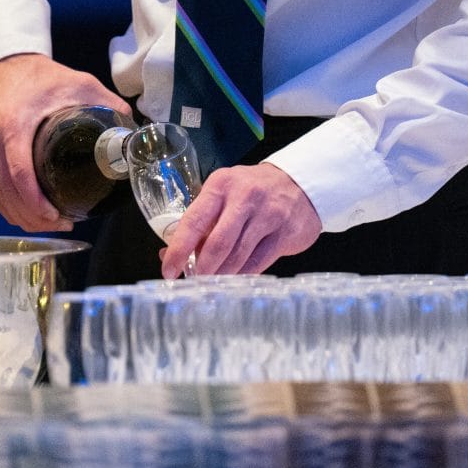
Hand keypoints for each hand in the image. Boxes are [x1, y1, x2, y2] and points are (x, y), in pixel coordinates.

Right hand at [0, 53, 132, 231]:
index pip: (20, 175)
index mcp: (11, 126)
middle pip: (9, 194)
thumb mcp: (78, 83)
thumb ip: (108, 103)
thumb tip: (131, 130)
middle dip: (36, 218)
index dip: (37, 204)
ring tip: (51, 221)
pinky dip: (10, 206)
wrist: (2, 65)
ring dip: (23, 216)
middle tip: (63, 223)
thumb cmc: (39, 76)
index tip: (57, 216)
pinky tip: (30, 212)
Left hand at [160, 163, 321, 277]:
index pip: (193, 221)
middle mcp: (245, 197)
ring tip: (212, 283)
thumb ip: (199, 223)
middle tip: (193, 282)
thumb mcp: (223, 195)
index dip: (178, 250)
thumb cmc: (251, 192)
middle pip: (218, 244)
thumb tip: (168, 254)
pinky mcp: (285, 233)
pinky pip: (258, 263)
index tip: (168, 271)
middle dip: (202, 269)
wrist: (299, 184)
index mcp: (221, 185)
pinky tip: (234, 279)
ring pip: (238, 257)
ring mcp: (268, 215)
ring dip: (221, 275)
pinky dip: (242, 275)